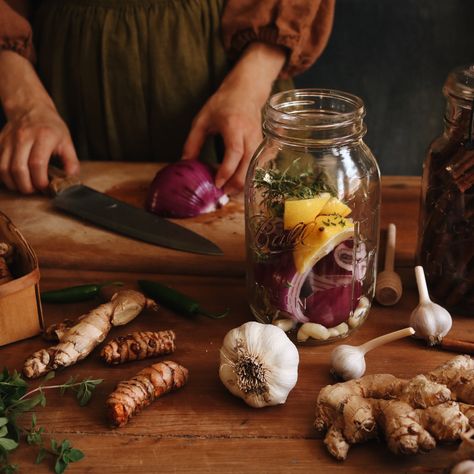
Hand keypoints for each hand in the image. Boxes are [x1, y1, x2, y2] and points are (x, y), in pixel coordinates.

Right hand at [0, 50, 78, 193]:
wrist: (31, 108)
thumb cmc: (51, 127)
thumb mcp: (67, 142)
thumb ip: (71, 162)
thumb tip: (71, 178)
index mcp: (43, 137)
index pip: (37, 164)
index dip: (40, 180)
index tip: (45, 187)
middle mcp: (24, 137)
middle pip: (18, 169)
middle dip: (26, 186)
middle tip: (34, 189)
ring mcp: (9, 140)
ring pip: (4, 168)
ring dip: (13, 183)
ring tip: (24, 186)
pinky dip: (3, 176)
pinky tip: (14, 178)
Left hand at [182, 43, 285, 194]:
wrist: (246, 92)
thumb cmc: (223, 104)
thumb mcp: (202, 120)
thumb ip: (193, 142)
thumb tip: (185, 164)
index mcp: (234, 126)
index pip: (234, 152)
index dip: (226, 171)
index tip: (216, 183)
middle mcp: (250, 134)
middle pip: (248, 165)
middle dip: (236, 184)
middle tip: (222, 195)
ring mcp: (259, 141)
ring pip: (255, 169)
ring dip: (243, 183)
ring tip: (228, 191)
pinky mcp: (263, 146)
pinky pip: (258, 167)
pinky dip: (248, 178)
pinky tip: (237, 183)